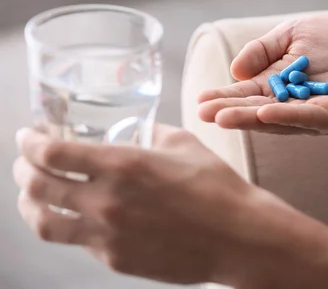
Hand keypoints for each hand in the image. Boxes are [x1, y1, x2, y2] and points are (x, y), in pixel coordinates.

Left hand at [13, 126, 327, 287]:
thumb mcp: (184, 143)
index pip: (52, 154)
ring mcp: (107, 236)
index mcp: (123, 165)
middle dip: (23, 170)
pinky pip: (78, 242)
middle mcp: (106, 202)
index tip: (28, 136)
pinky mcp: (115, 260)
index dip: (30, 142)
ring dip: (30, 203)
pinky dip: (70, 224)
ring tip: (34, 193)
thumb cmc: (218, 187)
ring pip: (44, 223)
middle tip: (27, 162)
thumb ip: (151, 132)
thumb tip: (136, 130)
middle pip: (37, 187)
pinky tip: (80, 215)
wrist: (239, 236)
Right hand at [198, 14, 327, 133]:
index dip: (225, 97)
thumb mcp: (295, 34)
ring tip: (223, 118)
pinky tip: (266, 114)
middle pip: (258, 110)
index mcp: (282, 85)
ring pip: (280, 119)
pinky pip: (312, 118)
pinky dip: (289, 116)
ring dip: (251, 119)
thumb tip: (235, 70)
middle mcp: (295, 105)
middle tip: (202, 115)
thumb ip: (265, 49)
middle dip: (230, 111)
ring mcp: (317, 114)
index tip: (200, 101)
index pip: (248, 93)